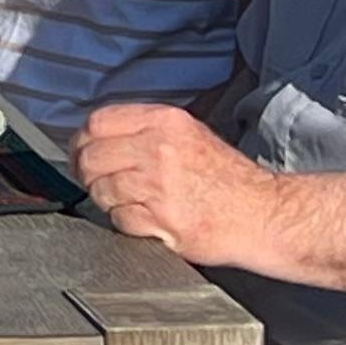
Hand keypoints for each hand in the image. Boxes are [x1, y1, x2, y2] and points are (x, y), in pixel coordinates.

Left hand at [74, 102, 282, 269]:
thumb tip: (101, 136)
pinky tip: (146, 220)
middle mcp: (159, 148)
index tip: (82, 152)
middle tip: (96, 182)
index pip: (98, 121)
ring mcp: (160, 185)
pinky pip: (121, 220)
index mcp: (164, 122)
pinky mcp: (163, 220)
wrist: (263, 213)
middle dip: (87, 172)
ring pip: (102, 190)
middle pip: (92, 156)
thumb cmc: (228, 179)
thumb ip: (147, 131)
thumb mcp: (189, 134)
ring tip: (129, 202)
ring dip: (107, 200)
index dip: (83, 140)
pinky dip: (126, 223)